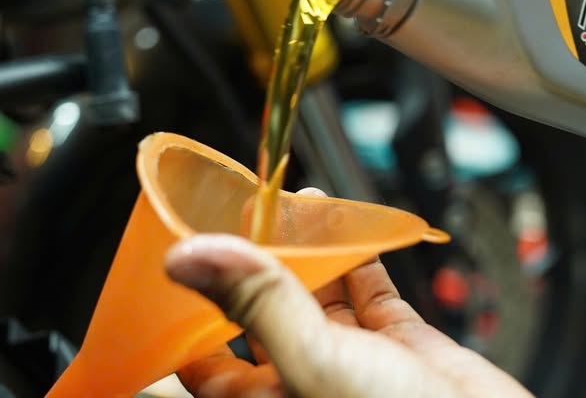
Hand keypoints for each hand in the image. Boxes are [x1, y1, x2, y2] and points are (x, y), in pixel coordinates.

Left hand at [164, 197, 532, 397]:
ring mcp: (353, 363)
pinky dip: (363, 259)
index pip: (207, 357)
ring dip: (309, 251)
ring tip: (299, 205)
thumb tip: (185, 256)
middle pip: (263, 313)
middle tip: (249, 211)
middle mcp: (302, 382)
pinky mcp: (400, 347)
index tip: (186, 255)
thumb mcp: (314, 362)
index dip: (193, 309)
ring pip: (318, 296)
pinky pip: (371, 294)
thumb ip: (259, 303)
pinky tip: (354, 230)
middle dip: (257, 260)